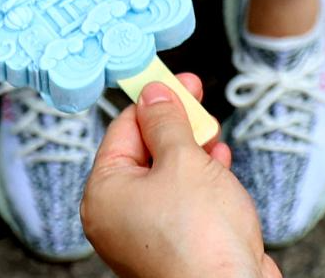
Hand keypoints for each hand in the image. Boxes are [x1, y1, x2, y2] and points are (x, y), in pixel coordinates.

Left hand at [81, 75, 280, 277]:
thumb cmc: (200, 237)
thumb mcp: (182, 160)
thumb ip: (167, 122)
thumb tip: (153, 95)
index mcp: (103, 192)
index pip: (122, 130)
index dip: (151, 101)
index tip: (174, 81)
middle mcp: (118, 215)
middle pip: (144, 152)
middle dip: (175, 125)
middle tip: (197, 97)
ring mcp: (146, 233)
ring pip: (167, 176)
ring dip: (192, 150)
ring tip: (214, 133)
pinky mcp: (176, 244)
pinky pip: (184, 200)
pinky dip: (201, 179)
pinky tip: (220, 163)